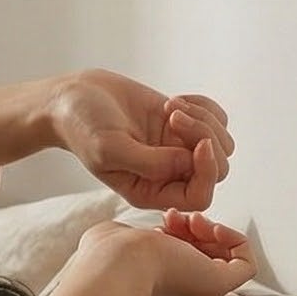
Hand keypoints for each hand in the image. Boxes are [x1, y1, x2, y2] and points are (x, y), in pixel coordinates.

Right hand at [50, 71, 234, 212]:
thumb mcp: (110, 149)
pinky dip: (204, 106)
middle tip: (174, 117)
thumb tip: (190, 160)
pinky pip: (218, 120)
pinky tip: (173, 101)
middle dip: (204, 137)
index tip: (198, 145)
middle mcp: (167, 174)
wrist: (75, 97)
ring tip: (170, 107)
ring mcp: (177, 149)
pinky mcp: (183, 126)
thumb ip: (150, 163)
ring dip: (203, 119)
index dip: (207, 173)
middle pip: (217, 169)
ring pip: (221, 143)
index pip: (198, 198)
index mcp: (149, 191)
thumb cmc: (83, 126)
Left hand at [81, 213, 257, 295]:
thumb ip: (135, 240)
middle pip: (205, 257)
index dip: (181, 233)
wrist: (117, 265)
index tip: (167, 218)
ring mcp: (200, 290)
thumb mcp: (119, 240)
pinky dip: (236, 241)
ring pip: (223, 259)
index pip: (182, 258)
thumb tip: (143, 239)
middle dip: (196, 229)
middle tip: (179, 217)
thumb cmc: (109, 255)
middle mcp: (180, 292)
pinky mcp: (218, 285)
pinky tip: (213, 228)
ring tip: (191, 220)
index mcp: (155, 287)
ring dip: (212, 231)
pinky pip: (245, 265)